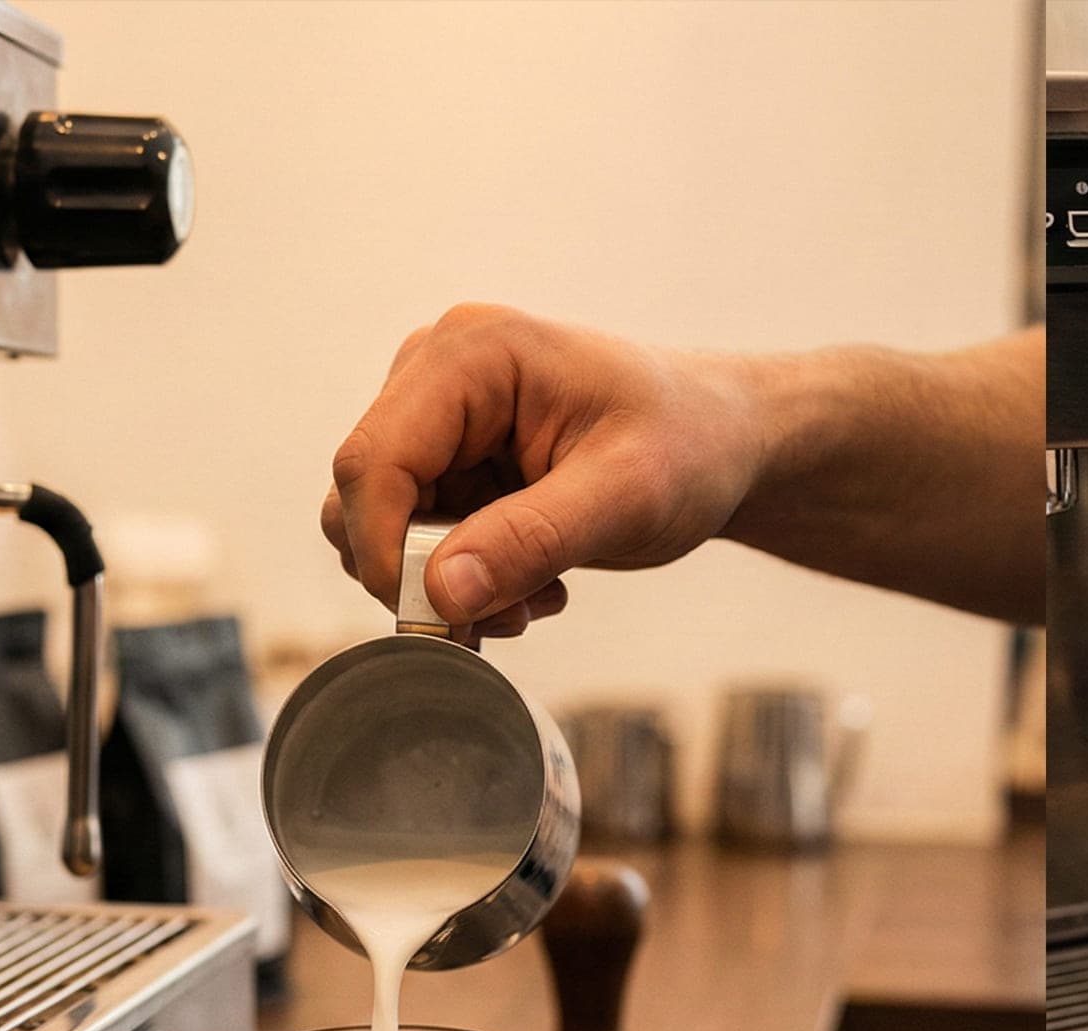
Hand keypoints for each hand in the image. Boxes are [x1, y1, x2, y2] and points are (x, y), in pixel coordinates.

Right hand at [323, 304, 768, 637]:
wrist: (724, 443)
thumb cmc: (692, 447)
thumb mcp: (627, 498)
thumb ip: (531, 541)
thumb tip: (440, 594)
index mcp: (472, 354)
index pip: (372, 460)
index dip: (385, 551)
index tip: (437, 619)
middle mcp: (436, 372)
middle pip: (363, 495)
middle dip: (423, 574)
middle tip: (514, 616)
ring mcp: (439, 415)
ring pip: (384, 525)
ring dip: (448, 583)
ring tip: (538, 597)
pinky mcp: (452, 457)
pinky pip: (418, 535)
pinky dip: (464, 577)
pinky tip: (536, 582)